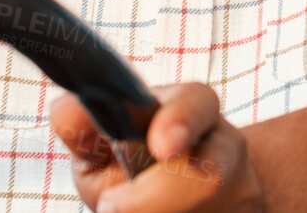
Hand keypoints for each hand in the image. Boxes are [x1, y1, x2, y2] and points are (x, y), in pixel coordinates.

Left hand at [51, 83, 263, 212]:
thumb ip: (85, 132)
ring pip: (213, 206)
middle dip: (155, 199)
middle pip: (208, 174)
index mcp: (192, 109)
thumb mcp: (103, 145)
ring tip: (122, 211)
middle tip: (110, 209)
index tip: (162, 146)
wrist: (182, 198)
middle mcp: (225, 147)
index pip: (196, 103)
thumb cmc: (130, 166)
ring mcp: (241, 191)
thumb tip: (65, 110)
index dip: (181, 121)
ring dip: (167, 212)